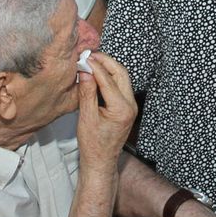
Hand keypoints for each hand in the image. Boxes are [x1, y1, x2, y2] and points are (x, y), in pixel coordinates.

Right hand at [75, 51, 136, 172]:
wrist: (101, 161)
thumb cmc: (93, 145)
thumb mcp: (86, 118)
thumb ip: (87, 93)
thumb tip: (86, 72)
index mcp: (121, 109)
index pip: (108, 80)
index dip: (95, 66)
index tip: (84, 58)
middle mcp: (130, 105)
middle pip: (121, 74)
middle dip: (106, 61)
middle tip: (91, 54)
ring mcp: (131, 106)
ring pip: (122, 78)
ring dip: (109, 68)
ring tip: (93, 61)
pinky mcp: (127, 108)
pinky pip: (121, 86)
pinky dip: (110, 77)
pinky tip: (98, 74)